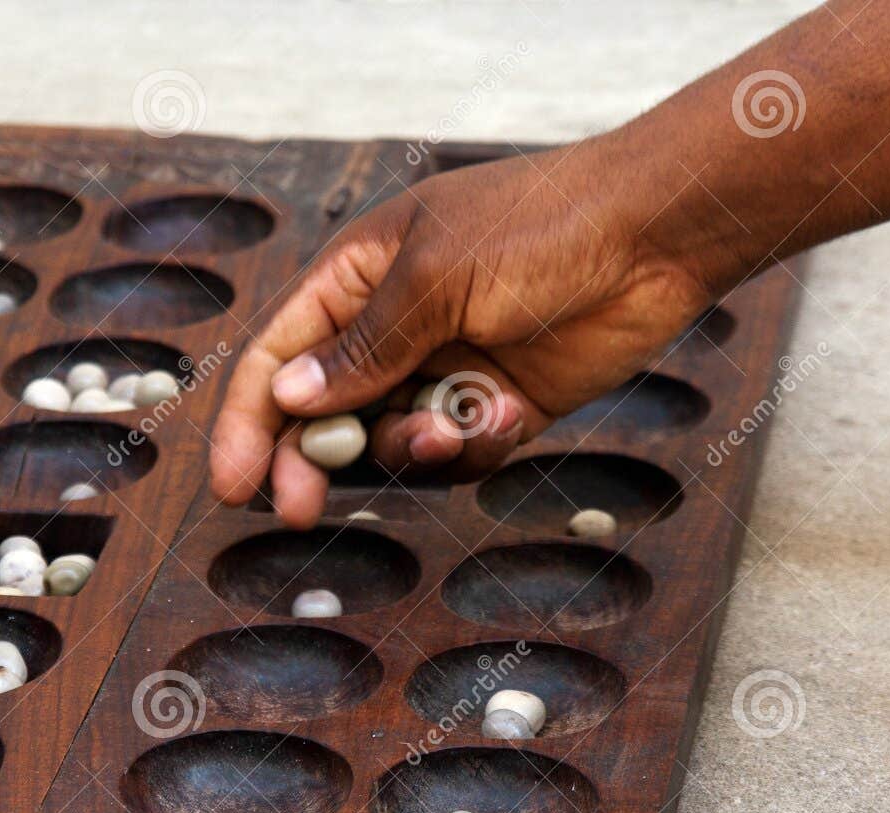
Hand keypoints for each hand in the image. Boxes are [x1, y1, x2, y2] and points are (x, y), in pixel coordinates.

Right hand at [208, 141, 716, 526]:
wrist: (657, 235)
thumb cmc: (542, 226)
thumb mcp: (436, 278)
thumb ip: (363, 349)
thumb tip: (290, 398)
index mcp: (358, 277)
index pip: (278, 356)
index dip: (247, 422)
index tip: (232, 486)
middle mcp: (394, 327)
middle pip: (322, 413)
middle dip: (311, 460)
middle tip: (300, 510)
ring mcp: (446, 368)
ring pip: (391, 442)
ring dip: (408, 450)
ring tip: (448, 429)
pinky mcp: (499, 403)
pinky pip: (457, 452)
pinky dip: (473, 447)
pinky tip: (508, 417)